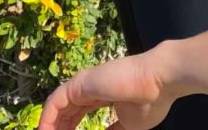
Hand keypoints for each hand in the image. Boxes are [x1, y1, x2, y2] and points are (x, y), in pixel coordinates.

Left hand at [37, 48, 177, 129]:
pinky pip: (55, 103)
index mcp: (101, 95)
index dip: (70, 128)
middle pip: (66, 111)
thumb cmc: (150, 101)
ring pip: (58, 107)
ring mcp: (82, 84)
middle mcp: (89, 88)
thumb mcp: (129, 125)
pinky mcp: (78, 84)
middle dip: (59, 128)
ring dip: (51, 126)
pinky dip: (47, 119)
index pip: (79, 112)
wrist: (159, 82)